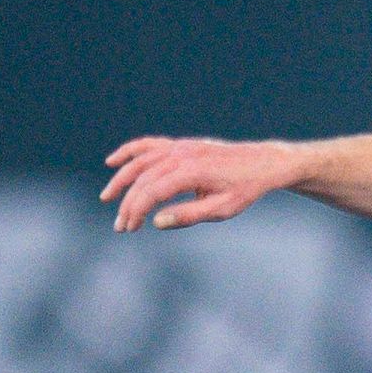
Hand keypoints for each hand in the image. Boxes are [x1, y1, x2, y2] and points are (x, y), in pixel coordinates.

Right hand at [103, 135, 303, 232]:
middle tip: (120, 226)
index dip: (136, 210)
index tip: (129, 228)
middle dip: (128, 203)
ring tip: (108, 198)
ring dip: (122, 179)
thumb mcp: (222, 209)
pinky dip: (130, 152)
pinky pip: (150, 145)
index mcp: (192, 171)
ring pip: (141, 160)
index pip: (152, 191)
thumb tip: (157, 222)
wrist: (263, 163)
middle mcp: (182, 155)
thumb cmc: (245, 188)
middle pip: (143, 178)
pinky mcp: (181, 145)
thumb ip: (189, 215)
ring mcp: (180, 147)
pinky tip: (113, 162)